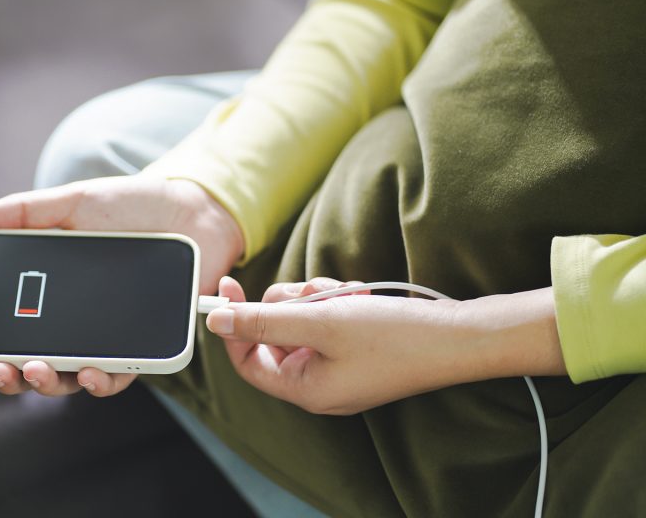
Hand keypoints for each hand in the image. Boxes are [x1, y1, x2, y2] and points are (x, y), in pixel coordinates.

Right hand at [0, 174, 244, 397]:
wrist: (193, 212)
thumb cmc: (130, 206)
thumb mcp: (72, 203)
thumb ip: (22, 212)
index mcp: (51, 292)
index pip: (13, 328)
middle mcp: (76, 322)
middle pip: (35, 362)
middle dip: (13, 376)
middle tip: (1, 367)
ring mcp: (108, 337)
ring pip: (72, 377)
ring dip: (50, 384)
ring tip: (39, 370)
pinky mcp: (143, 347)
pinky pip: (120, 375)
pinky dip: (102, 381)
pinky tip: (90, 373)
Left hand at [206, 277, 566, 414]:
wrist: (459, 337)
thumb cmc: (393, 336)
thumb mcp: (319, 322)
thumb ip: (262, 321)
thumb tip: (215, 321)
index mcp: (304, 389)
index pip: (246, 359)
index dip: (232, 323)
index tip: (228, 284)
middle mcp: (318, 384)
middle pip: (273, 335)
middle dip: (288, 304)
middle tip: (313, 292)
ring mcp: (338, 368)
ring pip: (300, 321)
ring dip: (316, 299)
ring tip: (345, 294)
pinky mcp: (356, 351)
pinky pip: (327, 321)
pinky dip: (336, 303)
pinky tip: (359, 296)